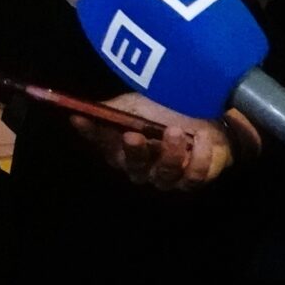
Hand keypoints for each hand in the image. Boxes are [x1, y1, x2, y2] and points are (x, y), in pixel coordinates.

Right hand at [69, 93, 243, 189]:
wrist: (205, 118)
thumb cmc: (165, 112)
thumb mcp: (137, 105)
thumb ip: (114, 109)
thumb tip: (83, 106)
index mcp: (123, 148)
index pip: (100, 142)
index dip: (89, 132)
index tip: (79, 118)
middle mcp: (142, 167)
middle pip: (133, 166)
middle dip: (133, 152)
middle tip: (134, 135)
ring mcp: (169, 177)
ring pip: (165, 173)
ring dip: (169, 153)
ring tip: (175, 130)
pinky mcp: (195, 179)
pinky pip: (195, 176)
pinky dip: (200, 157)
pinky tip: (201, 137)